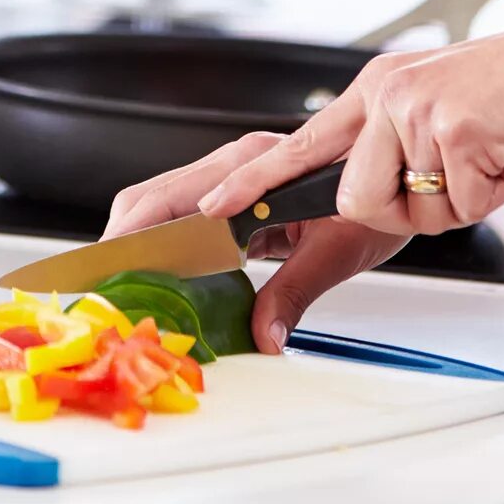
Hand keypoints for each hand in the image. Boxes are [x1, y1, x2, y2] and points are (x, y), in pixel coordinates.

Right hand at [104, 131, 406, 352]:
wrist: (402, 171)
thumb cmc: (375, 196)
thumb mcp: (338, 249)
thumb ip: (296, 291)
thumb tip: (264, 336)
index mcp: (251, 167)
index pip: (172, 201)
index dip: (135, 236)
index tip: (112, 270)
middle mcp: (233, 167)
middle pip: (152, 199)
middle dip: (121, 241)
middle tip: (100, 286)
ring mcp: (231, 178)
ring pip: (162, 205)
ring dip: (137, 242)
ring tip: (118, 285)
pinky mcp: (236, 197)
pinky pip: (185, 217)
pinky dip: (162, 245)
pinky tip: (157, 278)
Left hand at [200, 14, 503, 238]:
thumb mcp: (437, 124)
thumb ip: (398, 160)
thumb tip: (375, 208)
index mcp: (375, 94)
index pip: (299, 145)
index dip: (252, 182)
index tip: (213, 207)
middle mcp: (385, 97)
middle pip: (354, 200)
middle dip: (404, 213)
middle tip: (452, 183)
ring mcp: (417, 109)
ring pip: (412, 209)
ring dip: (456, 204)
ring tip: (485, 160)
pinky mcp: (455, 127)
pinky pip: (461, 205)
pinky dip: (492, 194)